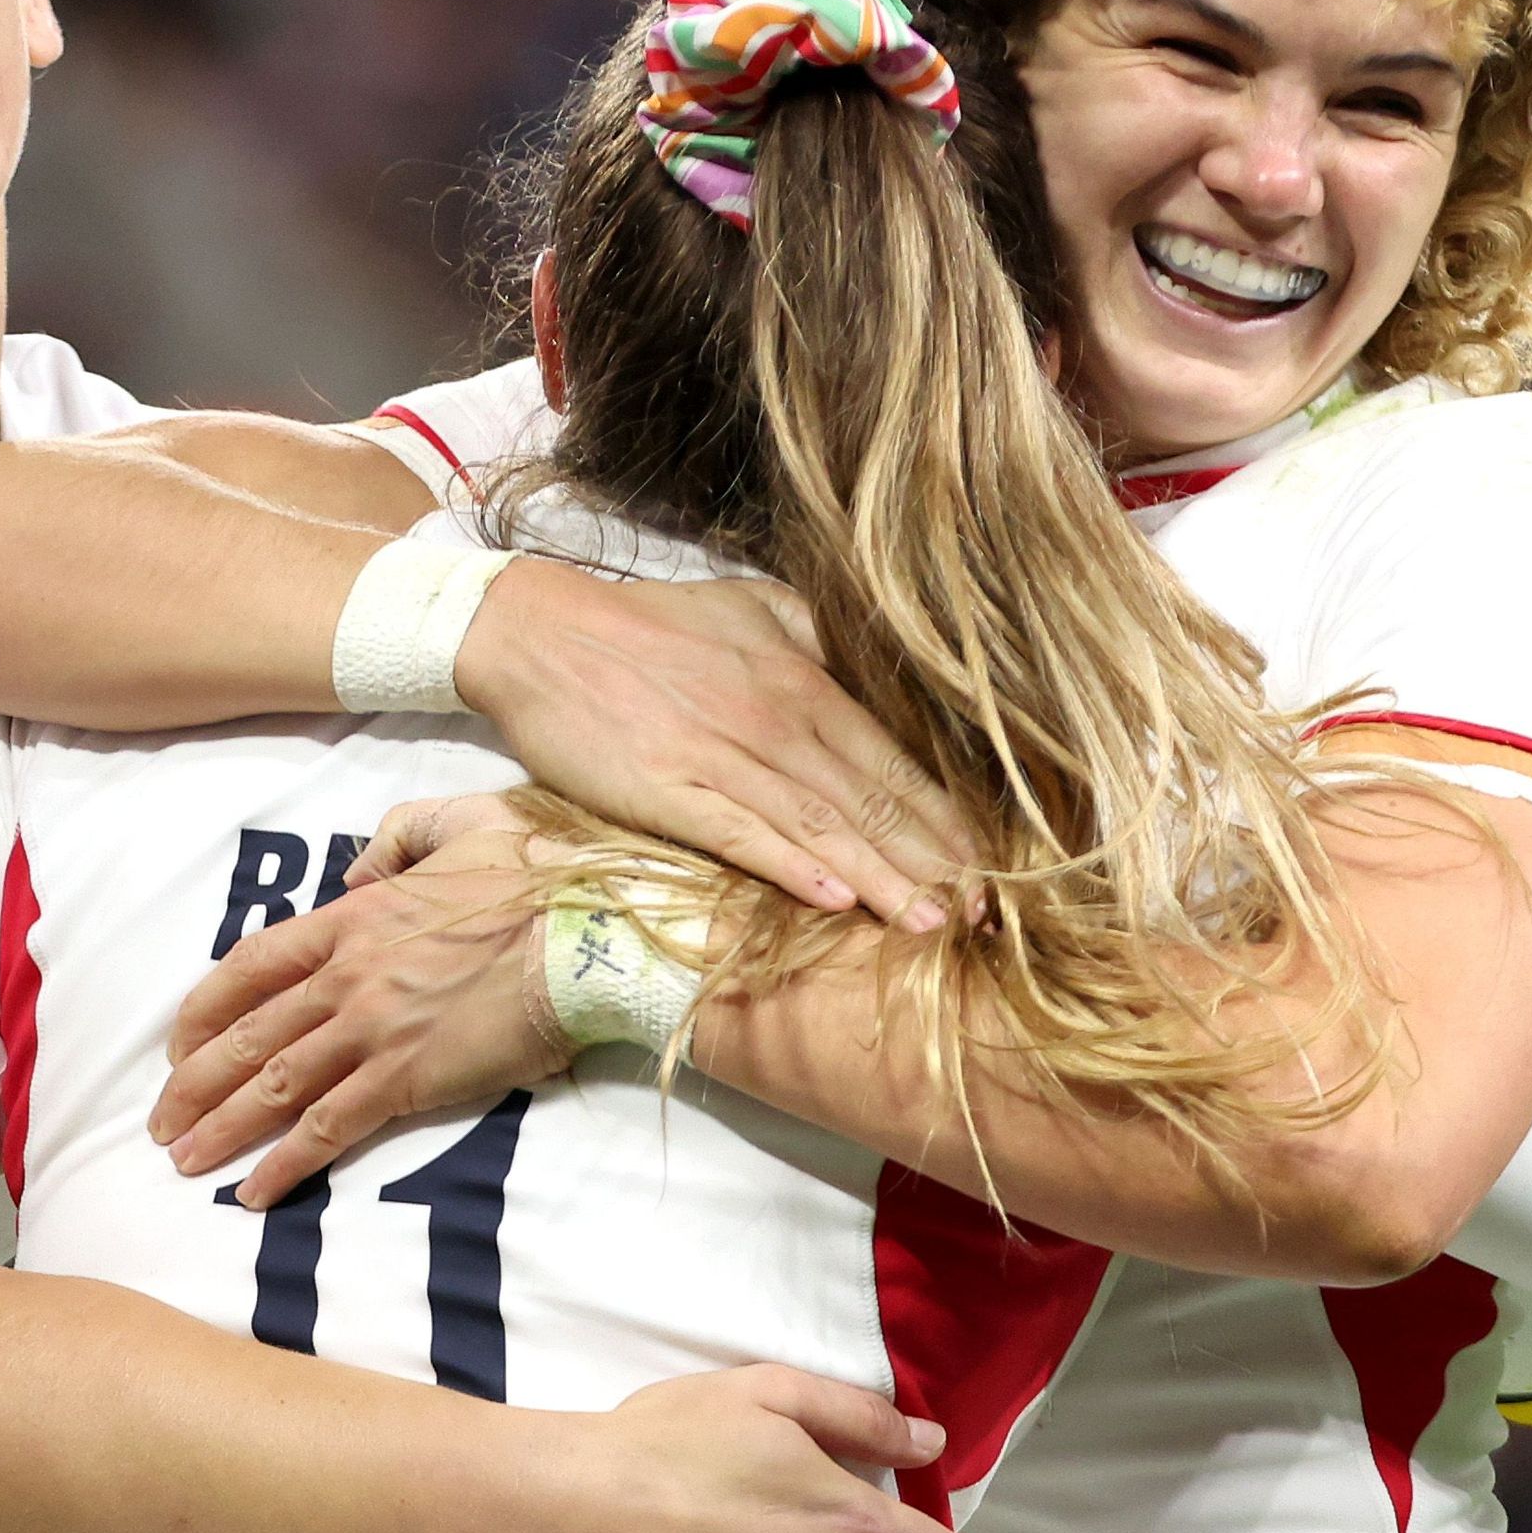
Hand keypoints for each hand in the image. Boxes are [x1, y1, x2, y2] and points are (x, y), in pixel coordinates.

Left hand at [159, 801, 567, 1205]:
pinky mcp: (406, 1077)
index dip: (204, 1009)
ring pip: (273, 1084)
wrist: (590, 936)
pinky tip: (253, 1192)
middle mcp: (347, 974)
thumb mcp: (466, 821)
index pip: (251, 965)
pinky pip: (328, 1126)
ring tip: (183, 1160)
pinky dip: (284, 1163)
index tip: (178, 1043)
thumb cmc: (540, 878)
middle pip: (247, 1034)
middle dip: (194, 1083)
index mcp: (354, 915)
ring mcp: (372, 1028)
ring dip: (221, 1127)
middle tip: (162, 1120)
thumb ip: (402, 835)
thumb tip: (363, 868)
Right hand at [457, 566, 968, 928]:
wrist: (541, 633)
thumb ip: (818, 640)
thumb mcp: (752, 607)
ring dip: (880, 878)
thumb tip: (876, 675)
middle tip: (985, 918)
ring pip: (818, 824)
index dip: (944, 818)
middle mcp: (774, 719)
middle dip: (932, 861)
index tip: (990, 866)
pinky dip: (791, 866)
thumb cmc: (649, 626)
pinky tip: (834, 900)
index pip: (891, 759)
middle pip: (869, 800)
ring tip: (930, 924)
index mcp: (801, 678)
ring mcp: (721, 755)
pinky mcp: (667, 788)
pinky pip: (740, 833)